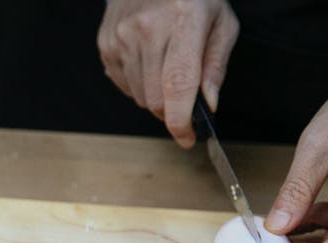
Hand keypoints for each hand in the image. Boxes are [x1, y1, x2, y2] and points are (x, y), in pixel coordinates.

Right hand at [97, 0, 238, 146]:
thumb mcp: (221, 22)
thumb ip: (216, 65)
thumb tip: (208, 104)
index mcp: (183, 21)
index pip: (177, 84)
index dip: (180, 120)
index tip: (187, 138)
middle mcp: (146, 30)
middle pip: (155, 99)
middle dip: (171, 110)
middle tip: (185, 99)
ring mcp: (120, 37)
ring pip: (139, 96)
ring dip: (155, 96)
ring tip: (166, 67)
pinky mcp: (106, 43)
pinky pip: (123, 84)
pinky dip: (139, 84)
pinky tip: (149, 61)